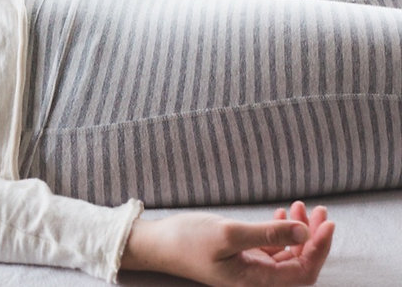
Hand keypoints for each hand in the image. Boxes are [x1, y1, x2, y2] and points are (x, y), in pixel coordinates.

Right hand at [122, 201, 334, 285]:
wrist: (156, 244)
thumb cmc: (187, 241)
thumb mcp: (229, 234)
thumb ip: (268, 234)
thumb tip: (304, 232)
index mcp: (255, 281)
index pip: (303, 271)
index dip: (319, 249)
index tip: (327, 224)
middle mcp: (256, 278)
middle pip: (299, 263)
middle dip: (312, 237)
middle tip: (319, 210)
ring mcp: (248, 268)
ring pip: (286, 254)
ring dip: (297, 231)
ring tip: (300, 206)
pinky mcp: (240, 257)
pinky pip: (271, 248)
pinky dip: (280, 231)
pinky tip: (280, 214)